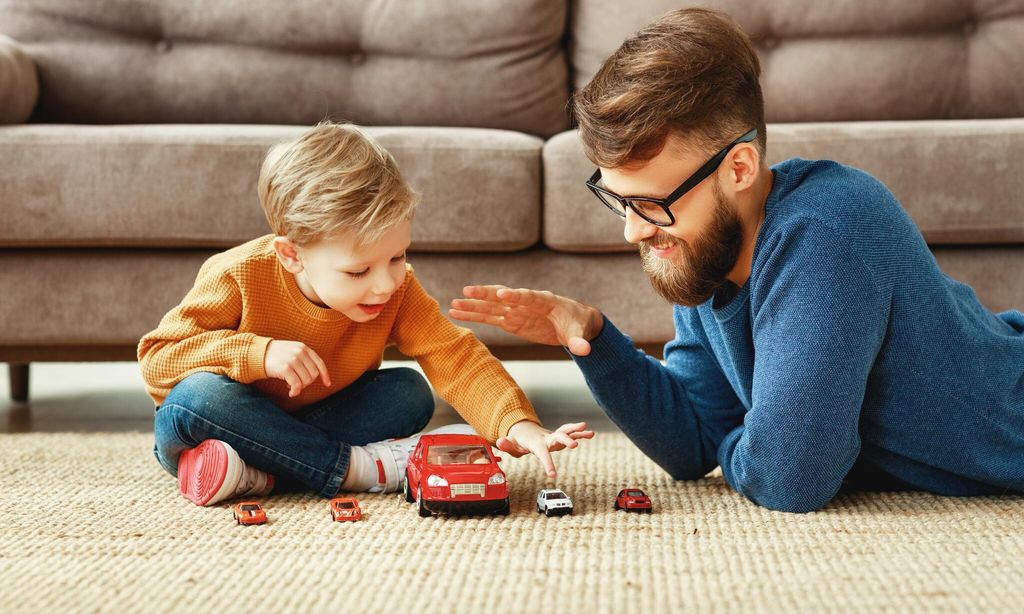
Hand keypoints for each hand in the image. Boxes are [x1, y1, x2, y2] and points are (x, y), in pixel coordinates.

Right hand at [263, 340, 330, 396]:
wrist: (257, 353)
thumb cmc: (275, 355)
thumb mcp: (292, 351)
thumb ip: (303, 360)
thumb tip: (313, 377)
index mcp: (303, 348)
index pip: (320, 363)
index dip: (325, 375)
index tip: (327, 384)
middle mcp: (300, 352)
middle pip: (313, 375)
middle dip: (306, 383)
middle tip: (296, 384)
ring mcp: (293, 359)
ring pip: (306, 381)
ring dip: (299, 387)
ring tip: (290, 385)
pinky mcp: (285, 368)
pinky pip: (297, 384)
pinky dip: (295, 391)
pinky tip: (290, 393)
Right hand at [450, 285, 603, 355]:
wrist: (575, 325)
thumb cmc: (579, 325)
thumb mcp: (581, 333)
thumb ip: (579, 341)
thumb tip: (584, 351)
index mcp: (545, 301)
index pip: (528, 296)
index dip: (516, 295)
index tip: (502, 293)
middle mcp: (527, 303)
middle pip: (504, 296)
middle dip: (486, 294)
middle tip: (467, 291)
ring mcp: (517, 312)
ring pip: (492, 306)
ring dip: (473, 306)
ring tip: (453, 304)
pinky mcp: (512, 321)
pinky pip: (490, 318)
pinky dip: (474, 316)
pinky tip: (457, 313)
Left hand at [495, 420, 594, 477]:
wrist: (526, 432)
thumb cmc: (519, 442)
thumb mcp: (511, 445)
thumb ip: (507, 444)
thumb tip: (500, 441)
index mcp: (536, 444)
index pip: (542, 454)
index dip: (547, 464)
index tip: (553, 476)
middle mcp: (547, 438)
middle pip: (557, 438)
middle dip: (565, 440)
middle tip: (574, 445)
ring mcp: (554, 436)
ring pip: (566, 432)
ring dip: (577, 431)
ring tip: (590, 432)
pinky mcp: (559, 436)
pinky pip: (570, 433)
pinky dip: (580, 432)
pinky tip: (590, 433)